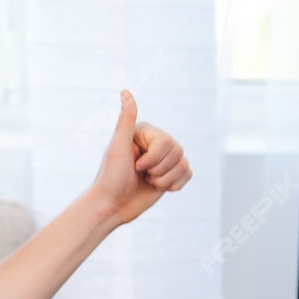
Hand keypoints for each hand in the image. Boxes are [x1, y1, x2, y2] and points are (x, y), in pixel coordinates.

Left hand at [88, 90, 191, 225]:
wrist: (112, 206)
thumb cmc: (111, 177)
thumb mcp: (118, 147)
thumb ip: (125, 120)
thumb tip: (124, 91)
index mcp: (144, 133)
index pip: (166, 141)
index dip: (153, 158)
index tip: (134, 165)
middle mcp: (155, 143)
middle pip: (178, 151)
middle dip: (158, 170)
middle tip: (139, 174)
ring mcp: (164, 159)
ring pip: (184, 164)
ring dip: (164, 179)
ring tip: (146, 181)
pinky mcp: (171, 174)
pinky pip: (188, 174)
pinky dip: (174, 185)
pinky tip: (156, 187)